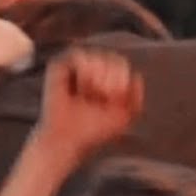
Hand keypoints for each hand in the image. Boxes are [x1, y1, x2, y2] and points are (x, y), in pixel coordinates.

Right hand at [32, 47, 143, 165]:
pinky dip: (85, 72)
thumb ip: (136, 97)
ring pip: (97, 56)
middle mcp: (89, 71)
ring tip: (88, 95)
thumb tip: (136, 76)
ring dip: (97, 77)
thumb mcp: (125, 117)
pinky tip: (81, 88)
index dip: (122, 79)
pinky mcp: (58, 69)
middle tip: (101, 98)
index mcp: (106, 80)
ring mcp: (73, 69)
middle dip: (111, 80)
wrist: (68, 140)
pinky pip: (79, 56)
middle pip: (113, 58)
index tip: (113, 100)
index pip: (121, 64)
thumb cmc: (93, 131)